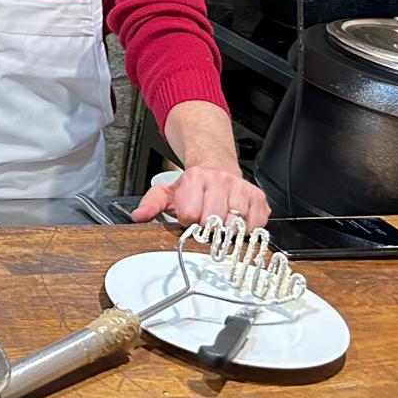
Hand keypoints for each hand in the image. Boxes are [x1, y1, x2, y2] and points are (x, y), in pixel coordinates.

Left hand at [132, 165, 270, 228]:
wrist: (215, 167)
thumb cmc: (192, 185)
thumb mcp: (167, 191)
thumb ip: (151, 203)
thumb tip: (139, 216)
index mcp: (194, 178)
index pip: (189, 214)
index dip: (187, 220)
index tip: (188, 216)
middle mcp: (219, 180)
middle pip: (213, 221)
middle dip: (206, 227)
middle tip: (205, 220)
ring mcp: (240, 188)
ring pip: (235, 224)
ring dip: (226, 229)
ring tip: (220, 221)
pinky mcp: (258, 198)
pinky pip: (256, 225)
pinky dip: (247, 229)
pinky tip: (237, 221)